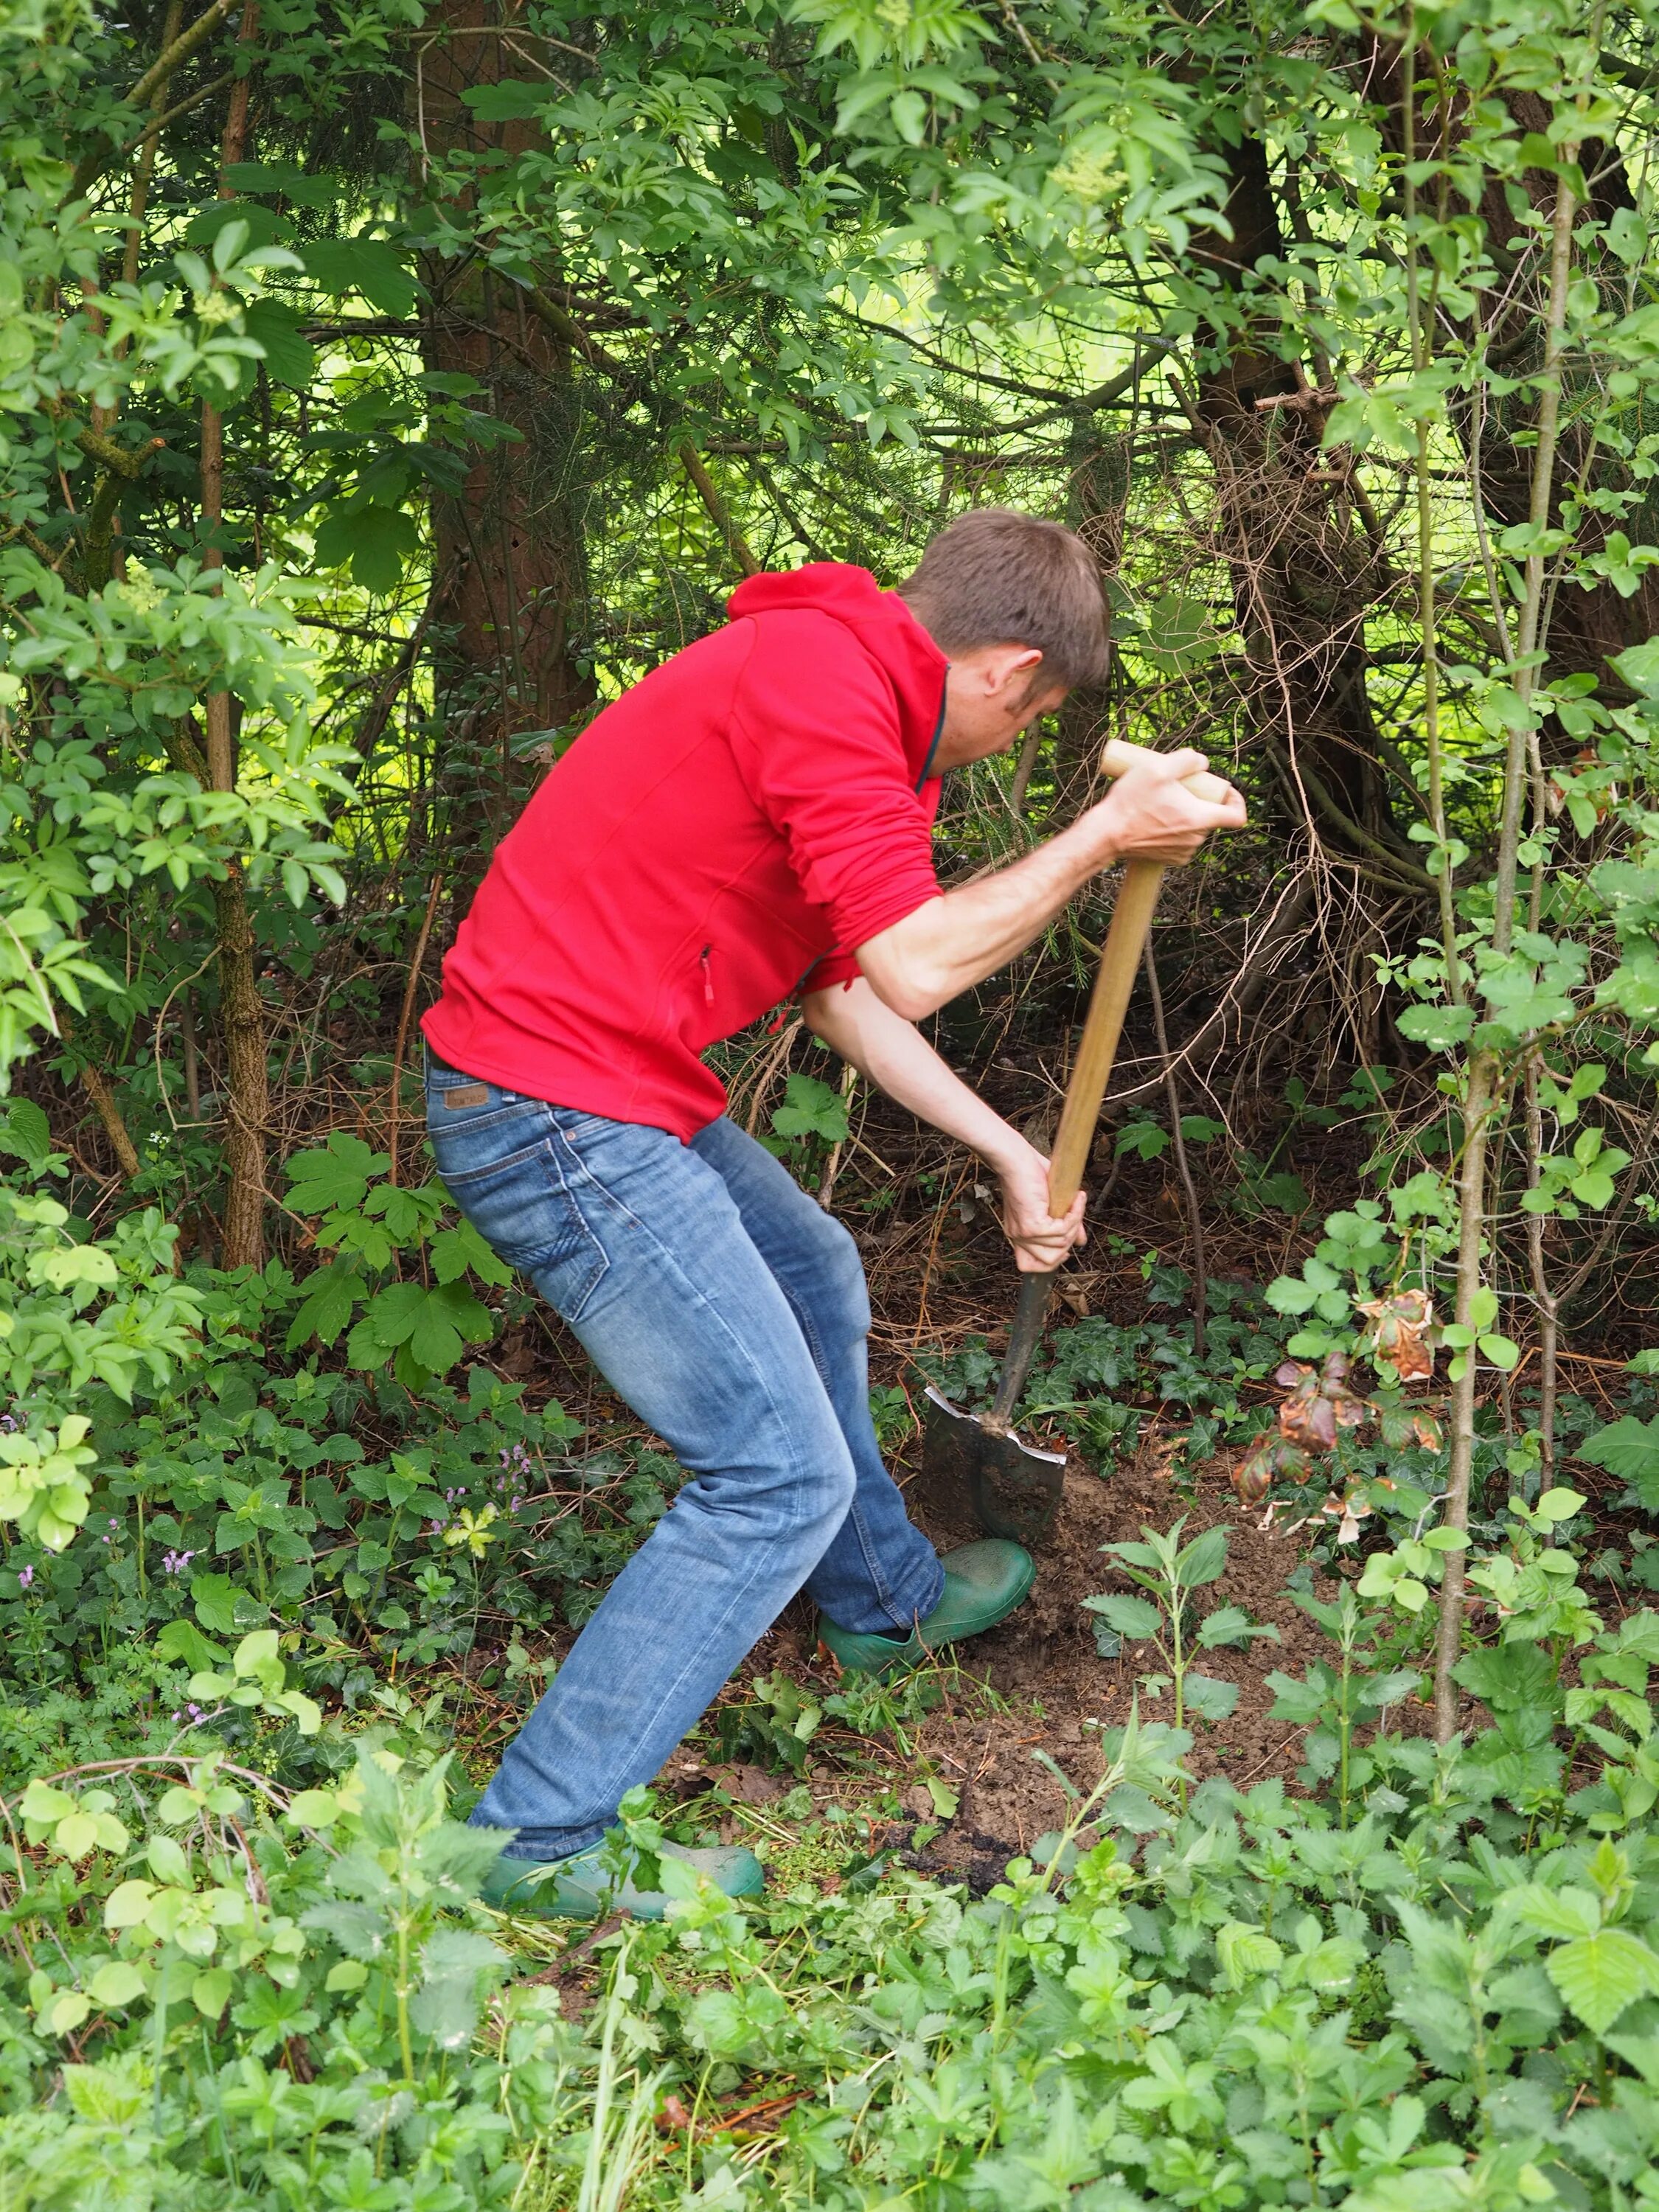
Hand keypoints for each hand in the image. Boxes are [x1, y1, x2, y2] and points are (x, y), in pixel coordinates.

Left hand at [996, 1143, 1086, 1273]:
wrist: (1016, 1158)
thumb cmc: (1030, 1173)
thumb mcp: (1051, 1204)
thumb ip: (1064, 1225)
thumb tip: (1081, 1242)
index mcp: (1018, 1234)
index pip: (1028, 1265)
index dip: (1050, 1262)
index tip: (1066, 1249)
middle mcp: (1017, 1237)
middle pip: (1049, 1261)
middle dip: (1069, 1241)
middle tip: (1074, 1216)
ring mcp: (1024, 1234)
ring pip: (1060, 1246)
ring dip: (1074, 1225)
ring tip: (1076, 1203)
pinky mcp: (1032, 1226)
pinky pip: (1062, 1231)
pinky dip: (1074, 1216)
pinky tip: (1075, 1200)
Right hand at [1084, 746, 1246, 868]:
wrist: (1106, 834)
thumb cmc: (1131, 802)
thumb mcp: (1158, 768)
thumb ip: (1187, 759)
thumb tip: (1202, 762)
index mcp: (1200, 819)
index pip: (1237, 816)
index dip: (1237, 801)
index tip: (1225, 791)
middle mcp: (1195, 839)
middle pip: (1210, 817)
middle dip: (1199, 801)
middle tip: (1178, 789)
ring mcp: (1182, 852)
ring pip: (1193, 828)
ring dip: (1184, 815)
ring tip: (1161, 803)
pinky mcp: (1169, 859)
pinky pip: (1180, 840)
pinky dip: (1173, 829)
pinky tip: (1155, 819)